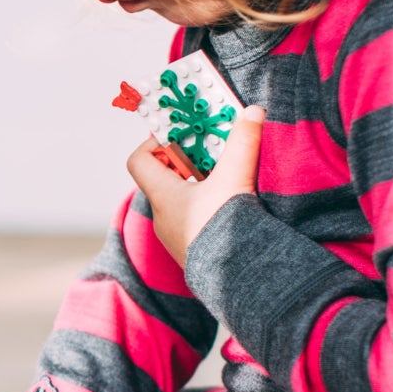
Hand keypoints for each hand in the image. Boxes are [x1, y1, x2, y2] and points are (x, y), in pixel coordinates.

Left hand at [125, 104, 263, 266]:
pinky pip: (191, 225)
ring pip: (179, 203)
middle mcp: (162, 218)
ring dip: (198, 188)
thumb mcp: (235, 178)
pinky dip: (205, 211)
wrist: (238, 280)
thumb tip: (253, 111)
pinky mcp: (192, 255)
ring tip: (225, 180)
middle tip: (210, 155)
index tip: (179, 138)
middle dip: (185, 164)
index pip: (139, 161)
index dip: (154, 143)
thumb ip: (244, 142)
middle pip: (162, 180)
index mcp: (162, 197)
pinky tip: (230, 209)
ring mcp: (175, 239)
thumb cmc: (226, 228)